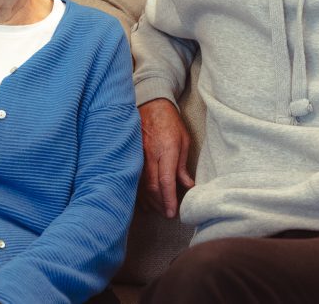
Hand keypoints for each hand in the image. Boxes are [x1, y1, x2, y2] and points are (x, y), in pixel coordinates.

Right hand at [139, 98, 194, 217]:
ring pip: (141, 185)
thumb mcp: (184, 140)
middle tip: (168, 214)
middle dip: (160, 204)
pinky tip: (145, 201)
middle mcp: (150, 154)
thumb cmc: (170, 122)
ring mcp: (138, 154)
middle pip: (153, 186)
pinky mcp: (131, 154)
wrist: (151, 104)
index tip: (172, 212)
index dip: (169, 199)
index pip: (166, 180)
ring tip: (158, 210)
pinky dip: (139, 192)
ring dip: (150, 200)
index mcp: (166, 149)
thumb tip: (187, 185)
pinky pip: (134, 178)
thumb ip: (183, 164)